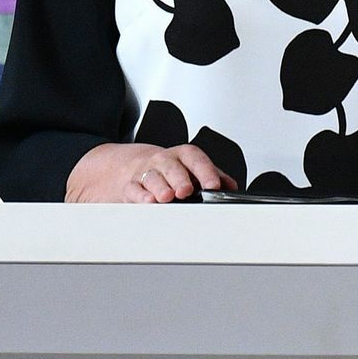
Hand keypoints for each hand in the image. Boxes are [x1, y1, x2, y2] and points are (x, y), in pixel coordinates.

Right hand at [66, 141, 237, 203]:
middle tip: (187, 190)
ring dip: (161, 188)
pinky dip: (141, 196)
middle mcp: (163, 162)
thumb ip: (211, 175)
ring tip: (168, 197)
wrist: (126, 166)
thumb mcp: (188, 167)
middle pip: (171, 166)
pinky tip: (149, 202)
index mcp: (181, 156)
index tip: (214, 185)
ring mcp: (145, 173)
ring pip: (152, 178)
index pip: (194, 158)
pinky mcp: (130, 186)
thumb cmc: (165, 170)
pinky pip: (135, 190)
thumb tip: (231, 187)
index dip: (205, 170)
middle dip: (180, 178)